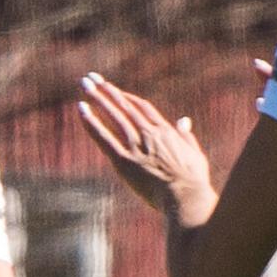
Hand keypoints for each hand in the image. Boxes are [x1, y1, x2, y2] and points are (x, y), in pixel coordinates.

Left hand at [72, 74, 217, 224]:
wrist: (186, 197)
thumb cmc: (193, 181)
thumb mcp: (195, 154)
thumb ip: (186, 135)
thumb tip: (184, 119)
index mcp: (166, 131)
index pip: (142, 107)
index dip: (126, 97)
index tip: (113, 90)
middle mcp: (149, 133)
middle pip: (124, 106)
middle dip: (107, 91)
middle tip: (91, 79)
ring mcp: (136, 146)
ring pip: (114, 116)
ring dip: (98, 99)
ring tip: (85, 86)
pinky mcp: (124, 162)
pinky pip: (104, 138)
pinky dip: (92, 123)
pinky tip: (81, 110)